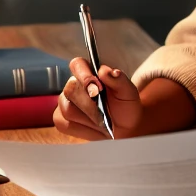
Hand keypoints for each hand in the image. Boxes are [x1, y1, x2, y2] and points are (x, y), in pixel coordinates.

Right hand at [54, 59, 195, 139]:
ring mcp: (68, 104)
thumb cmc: (131, 109)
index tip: (96, 82)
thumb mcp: (132, 94)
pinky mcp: (65, 122)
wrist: (130, 131)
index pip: (76, 64)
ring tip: (106, 121)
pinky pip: (63, 123)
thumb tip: (109, 71)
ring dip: (87, 115)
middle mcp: (76, 86)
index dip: (83, 72)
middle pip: (69, 87)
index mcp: (91, 74)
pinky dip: (79, 127)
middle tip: (104, 107)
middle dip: (88, 98)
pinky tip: (95, 129)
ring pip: (65, 106)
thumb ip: (121, 81)